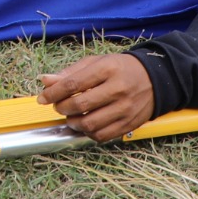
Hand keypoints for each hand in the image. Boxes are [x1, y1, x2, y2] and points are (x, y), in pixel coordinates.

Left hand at [38, 52, 154, 141]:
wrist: (154, 79)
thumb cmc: (120, 69)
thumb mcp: (96, 62)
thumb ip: (70, 72)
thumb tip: (45, 81)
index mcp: (107, 69)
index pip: (73, 84)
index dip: (53, 93)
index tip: (42, 98)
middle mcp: (118, 89)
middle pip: (80, 105)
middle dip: (61, 108)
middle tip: (58, 106)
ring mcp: (125, 108)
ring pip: (90, 124)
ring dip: (72, 123)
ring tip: (70, 116)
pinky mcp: (129, 124)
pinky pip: (102, 135)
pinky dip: (88, 133)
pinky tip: (84, 124)